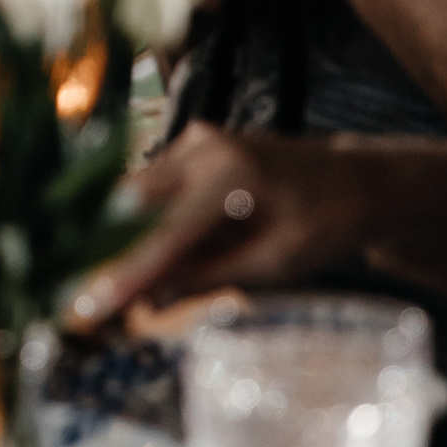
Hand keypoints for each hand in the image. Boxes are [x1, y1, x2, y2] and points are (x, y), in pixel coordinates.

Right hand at [65, 126, 389, 324]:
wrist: (356, 179)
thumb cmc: (327, 224)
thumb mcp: (275, 263)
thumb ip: (210, 276)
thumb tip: (151, 298)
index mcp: (230, 176)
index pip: (163, 234)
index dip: (124, 274)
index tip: (90, 307)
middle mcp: (203, 147)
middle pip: (131, 203)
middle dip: (112, 253)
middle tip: (98, 304)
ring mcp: (195, 140)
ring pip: (137, 195)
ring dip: (130, 241)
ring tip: (130, 288)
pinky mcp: (193, 144)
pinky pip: (156, 187)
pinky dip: (151, 224)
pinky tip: (164, 257)